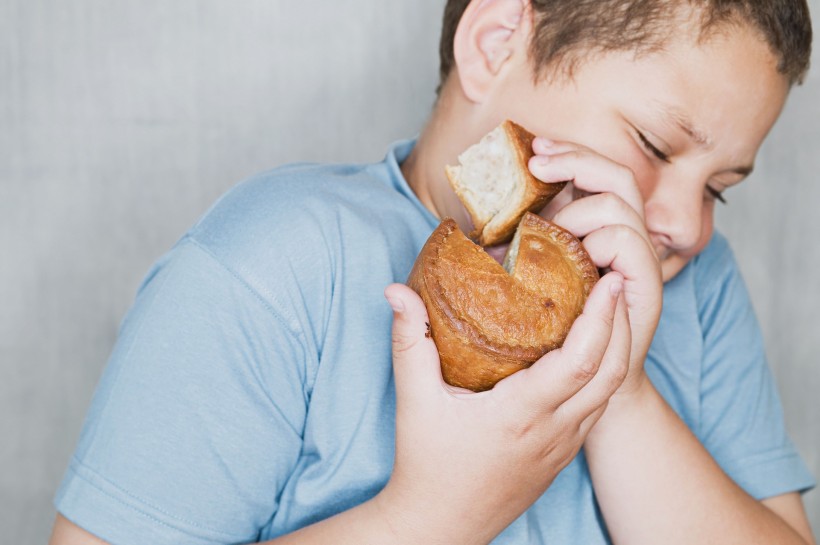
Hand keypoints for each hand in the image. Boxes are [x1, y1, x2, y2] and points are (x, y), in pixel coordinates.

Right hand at [376, 273, 628, 544]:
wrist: (441, 525)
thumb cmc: (426, 464)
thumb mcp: (414, 399)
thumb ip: (409, 340)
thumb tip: (396, 291)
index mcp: (521, 414)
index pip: (580, 360)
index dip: (601, 318)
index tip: (607, 281)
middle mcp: (553, 432)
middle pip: (610, 372)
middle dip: (620, 323)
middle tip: (614, 282)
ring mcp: (563, 447)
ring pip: (610, 392)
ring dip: (618, 348)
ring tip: (609, 310)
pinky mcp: (563, 456)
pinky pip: (597, 408)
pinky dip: (604, 373)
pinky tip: (590, 352)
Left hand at [528, 138, 662, 397]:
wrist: (577, 388)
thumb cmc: (544, 335)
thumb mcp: (522, 282)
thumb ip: (513, 253)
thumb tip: (470, 233)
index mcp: (597, 230)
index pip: (596, 172)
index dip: (570, 154)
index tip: (532, 149)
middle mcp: (624, 237)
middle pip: (617, 175)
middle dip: (577, 160)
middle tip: (536, 162)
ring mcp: (638, 260)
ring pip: (622, 203)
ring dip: (581, 207)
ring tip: (550, 231)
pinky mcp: (644, 285)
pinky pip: (630, 243)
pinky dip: (602, 239)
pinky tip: (573, 254)